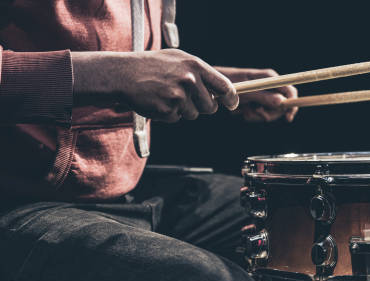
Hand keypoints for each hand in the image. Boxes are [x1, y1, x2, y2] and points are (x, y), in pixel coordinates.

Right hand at [72, 49, 238, 121]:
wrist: (123, 73)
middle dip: (202, 106)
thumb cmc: (151, 65)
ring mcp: (179, 96)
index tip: (232, 104)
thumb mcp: (178, 59)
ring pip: (193, 114)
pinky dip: (168, 114)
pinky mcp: (168, 109)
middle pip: (210, 107)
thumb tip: (221, 90)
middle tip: (185, 98)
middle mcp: (190, 80)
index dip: (231, 98)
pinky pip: (176, 118)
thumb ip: (200, 73)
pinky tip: (157, 101)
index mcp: (195, 66)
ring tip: (166, 95)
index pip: (224, 86)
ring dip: (182, 110)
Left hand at [214, 66, 297, 121]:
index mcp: (269, 78)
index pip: (290, 89)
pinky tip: (240, 111)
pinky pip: (260, 114)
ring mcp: (262, 94)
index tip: (288, 118)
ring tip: (243, 111)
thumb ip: (263, 97)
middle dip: (269, 113)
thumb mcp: (245, 92)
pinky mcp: (256, 101)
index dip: (292, 104)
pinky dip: (250, 115)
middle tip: (255, 113)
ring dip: (257, 116)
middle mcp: (268, 85)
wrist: (211, 86)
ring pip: (270, 112)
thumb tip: (282, 102)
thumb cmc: (227, 84)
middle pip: (282, 105)